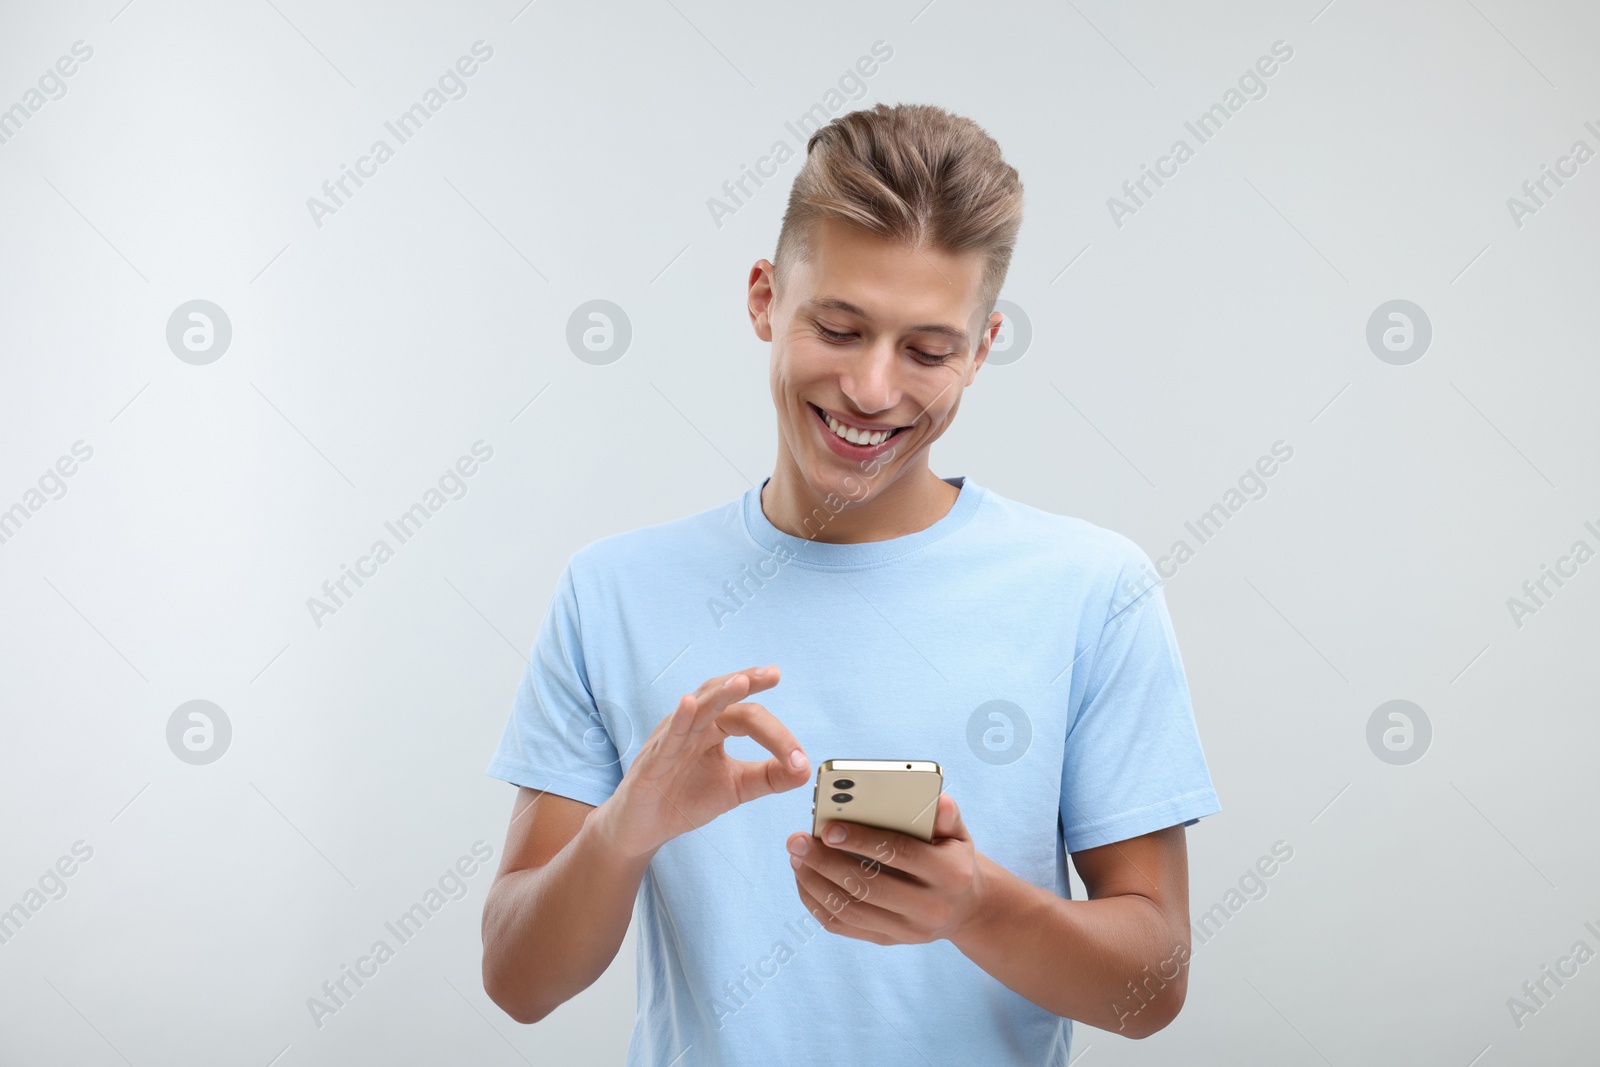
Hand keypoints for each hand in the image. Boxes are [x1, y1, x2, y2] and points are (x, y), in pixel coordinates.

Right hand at [594, 666, 808, 859]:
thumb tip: (805, 768)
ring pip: (696, 710)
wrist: (644, 829)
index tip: (798, 756)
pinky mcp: (652, 761)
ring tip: (740, 682)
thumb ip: (770, 777)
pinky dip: (679, 720)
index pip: (748, 718)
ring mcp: (670, 740)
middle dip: (747, 683)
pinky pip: (668, 738)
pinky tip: (689, 704)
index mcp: (713, 729)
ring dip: (718, 695)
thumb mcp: (736, 788)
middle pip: (723, 700)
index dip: (775, 733)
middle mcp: (693, 726)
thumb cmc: (685, 799)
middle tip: (772, 674)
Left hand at [785, 793, 988, 945]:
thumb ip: (946, 815)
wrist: (966, 908)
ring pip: (851, 910)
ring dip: (816, 883)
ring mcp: (907, 930)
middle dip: (826, 862)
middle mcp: (929, 908)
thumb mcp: (958, 833)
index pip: (900, 854)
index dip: (862, 841)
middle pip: (868, 886)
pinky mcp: (888, 941)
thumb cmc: (953, 857)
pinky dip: (818, 903)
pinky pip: (844, 926)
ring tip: (796, 857)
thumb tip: (937, 800)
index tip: (828, 828)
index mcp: (950, 874)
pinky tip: (804, 880)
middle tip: (797, 840)